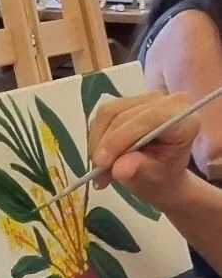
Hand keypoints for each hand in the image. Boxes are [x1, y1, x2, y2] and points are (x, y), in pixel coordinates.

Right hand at [88, 91, 197, 207]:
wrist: (159, 172)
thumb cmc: (161, 175)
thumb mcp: (153, 178)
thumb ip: (137, 169)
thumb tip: (118, 170)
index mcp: (183, 119)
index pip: (148, 117)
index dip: (120, 138)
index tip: (103, 163)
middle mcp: (166, 101)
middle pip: (122, 115)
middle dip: (104, 146)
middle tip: (98, 174)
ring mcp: (145, 99)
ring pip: (106, 113)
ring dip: (95, 144)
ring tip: (99, 169)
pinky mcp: (127, 102)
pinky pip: (101, 116)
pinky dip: (94, 139)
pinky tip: (100, 156)